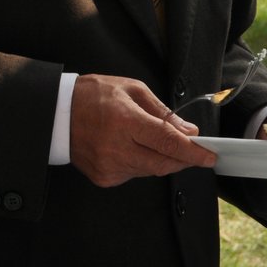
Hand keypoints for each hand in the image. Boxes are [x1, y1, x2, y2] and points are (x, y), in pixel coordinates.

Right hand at [69, 74, 215, 186]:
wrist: (56, 113)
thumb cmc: (93, 95)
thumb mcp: (130, 89)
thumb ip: (162, 111)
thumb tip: (187, 131)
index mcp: (125, 120)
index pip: (167, 142)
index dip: (193, 152)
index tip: (210, 156)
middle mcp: (117, 147)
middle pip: (164, 163)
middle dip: (183, 159)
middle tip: (194, 151)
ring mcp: (109, 166)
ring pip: (150, 170)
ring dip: (160, 158)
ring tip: (149, 140)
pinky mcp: (103, 178)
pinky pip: (134, 174)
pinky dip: (140, 163)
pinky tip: (129, 148)